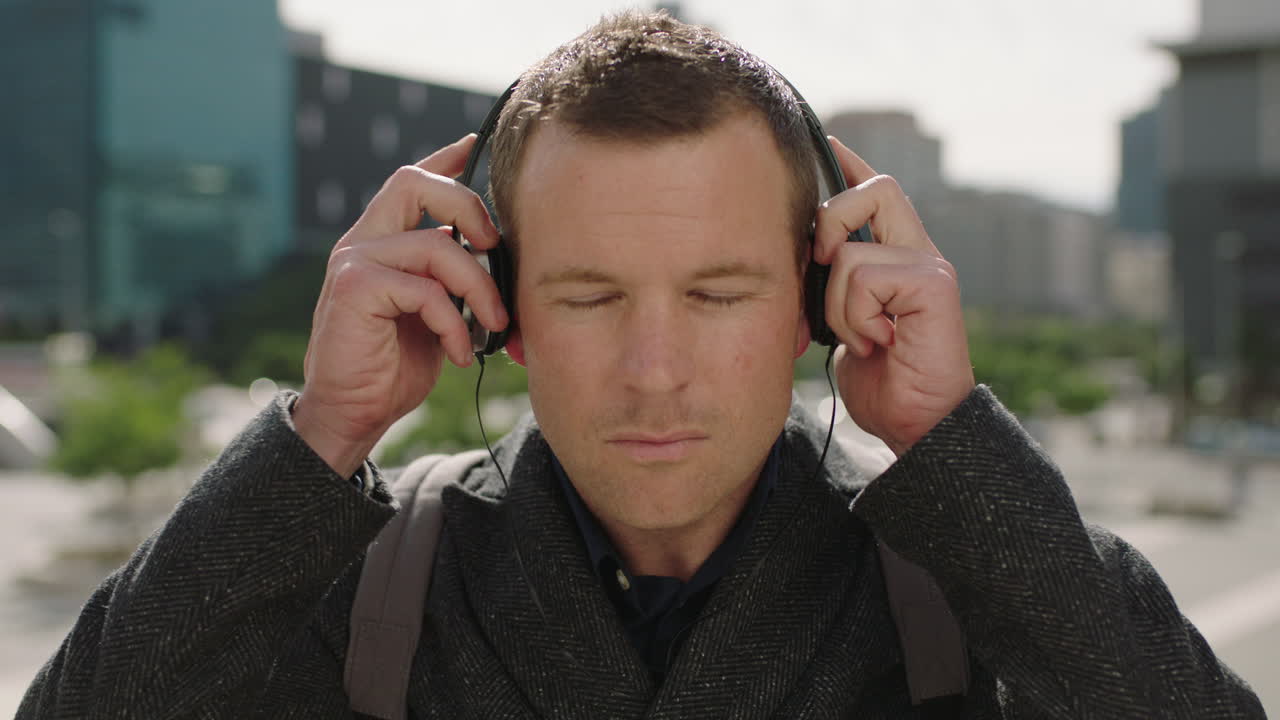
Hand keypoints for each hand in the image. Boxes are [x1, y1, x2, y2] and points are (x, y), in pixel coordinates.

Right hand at [292, 134, 507, 476]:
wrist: (352, 415)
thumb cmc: (395, 366)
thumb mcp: (436, 315)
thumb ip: (452, 279)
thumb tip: (501, 256)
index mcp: (383, 239)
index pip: (413, 180)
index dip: (448, 158)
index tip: (478, 143)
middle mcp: (364, 240)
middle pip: (414, 181)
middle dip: (468, 206)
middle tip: (496, 248)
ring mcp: (354, 261)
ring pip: (436, 244)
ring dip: (479, 287)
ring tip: (494, 325)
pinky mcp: (355, 288)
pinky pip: (425, 290)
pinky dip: (455, 324)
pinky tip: (461, 354)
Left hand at [813, 136, 973, 456]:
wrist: (916, 426)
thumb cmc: (880, 381)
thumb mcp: (841, 323)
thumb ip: (830, 284)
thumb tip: (798, 253)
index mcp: (898, 257)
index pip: (876, 192)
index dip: (850, 164)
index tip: (824, 142)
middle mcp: (918, 253)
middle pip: (874, 191)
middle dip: (830, 222)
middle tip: (820, 266)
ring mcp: (929, 266)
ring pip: (849, 251)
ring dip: (836, 304)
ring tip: (860, 338)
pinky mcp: (934, 284)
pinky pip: (863, 277)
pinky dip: (854, 317)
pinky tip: (876, 343)